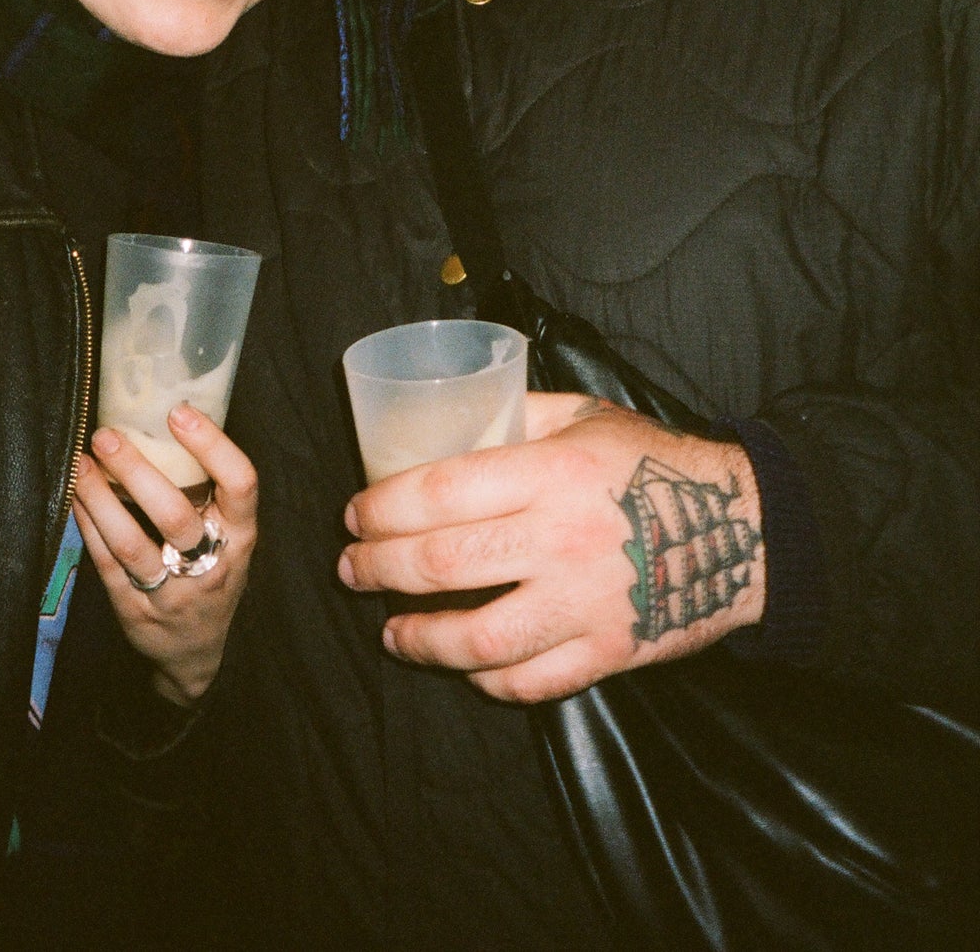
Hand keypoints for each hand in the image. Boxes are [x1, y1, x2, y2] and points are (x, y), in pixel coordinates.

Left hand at [73, 404, 256, 705]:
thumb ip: (210, 493)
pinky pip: (107, 563)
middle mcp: (210, 566)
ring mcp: (171, 593)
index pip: (240, 485)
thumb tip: (167, 420)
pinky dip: (88, 524)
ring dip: (101, 498)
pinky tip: (76, 495)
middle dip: (136, 471)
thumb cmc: (213, 574)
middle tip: (107, 435)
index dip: (212, 446)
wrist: (195, 651)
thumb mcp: (230, 538)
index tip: (178, 412)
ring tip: (81, 462)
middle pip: (175, 515)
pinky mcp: (134, 610)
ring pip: (132, 544)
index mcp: (241, 536)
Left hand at [338, 393, 763, 702]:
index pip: (440, 491)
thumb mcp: (585, 415)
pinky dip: (488, 679)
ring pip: (479, 637)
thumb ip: (517, 416)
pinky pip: (532, 680)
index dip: (384, 507)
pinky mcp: (608, 652)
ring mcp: (585, 603)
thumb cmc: (654, 460)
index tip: (354, 515)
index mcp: (551, 471)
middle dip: (379, 569)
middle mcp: (561, 539)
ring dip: (421, 638)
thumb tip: (446, 424)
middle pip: (443, 565)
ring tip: (392, 631)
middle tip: (351, 569)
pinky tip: (464, 664)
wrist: (743, 528)